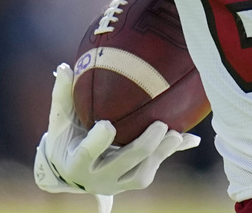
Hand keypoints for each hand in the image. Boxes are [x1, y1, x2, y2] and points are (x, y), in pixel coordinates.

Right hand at [33, 63, 200, 196]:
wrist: (70, 170)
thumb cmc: (66, 137)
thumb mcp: (61, 119)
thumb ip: (62, 94)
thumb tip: (63, 67)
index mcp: (75, 162)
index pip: (86, 153)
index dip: (98, 142)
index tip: (108, 125)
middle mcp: (96, 177)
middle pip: (123, 163)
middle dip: (143, 146)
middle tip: (159, 125)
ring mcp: (116, 183)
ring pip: (141, 175)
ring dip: (160, 154)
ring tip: (176, 134)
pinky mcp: (131, 182)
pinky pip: (153, 169)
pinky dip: (169, 154)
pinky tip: (190, 138)